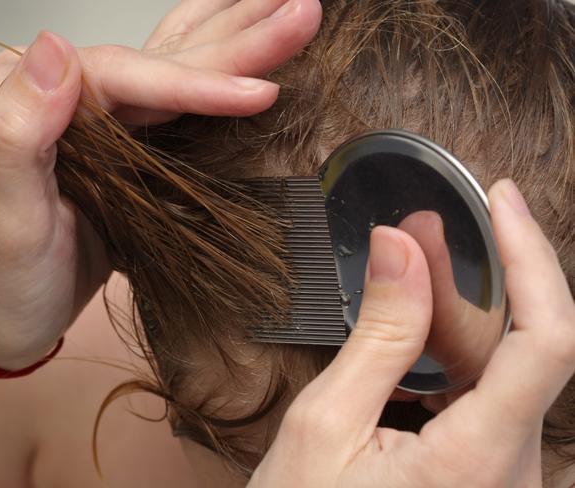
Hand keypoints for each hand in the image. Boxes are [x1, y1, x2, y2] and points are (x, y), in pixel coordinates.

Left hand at [0, 0, 321, 375]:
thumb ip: (16, 133)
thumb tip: (53, 49)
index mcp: (25, 99)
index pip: (124, 76)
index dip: (195, 83)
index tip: (257, 90)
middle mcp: (64, 98)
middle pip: (161, 59)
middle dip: (238, 38)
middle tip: (301, 12)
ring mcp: (97, 123)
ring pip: (174, 69)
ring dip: (232, 40)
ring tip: (281, 11)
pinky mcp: (121, 151)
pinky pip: (172, 103)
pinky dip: (211, 75)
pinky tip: (235, 49)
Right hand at [250, 180, 574, 486]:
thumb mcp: (326, 425)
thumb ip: (376, 336)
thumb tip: (397, 248)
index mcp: (480, 463)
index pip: (549, 340)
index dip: (531, 258)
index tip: (500, 202)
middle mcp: (513, 473)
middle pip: (524, 346)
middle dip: (475, 275)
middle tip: (420, 229)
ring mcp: (504, 476)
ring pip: (504, 368)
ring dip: (459, 310)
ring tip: (410, 265)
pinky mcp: (487, 473)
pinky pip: (488, 394)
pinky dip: (454, 348)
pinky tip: (417, 324)